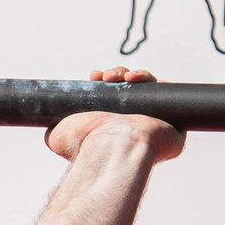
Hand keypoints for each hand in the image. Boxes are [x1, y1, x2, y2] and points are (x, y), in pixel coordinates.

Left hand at [48, 71, 182, 163]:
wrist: (111, 149)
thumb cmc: (86, 146)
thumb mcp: (58, 135)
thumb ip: (55, 127)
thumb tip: (48, 122)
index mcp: (113, 130)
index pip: (113, 101)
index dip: (105, 84)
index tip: (94, 77)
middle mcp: (134, 128)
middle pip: (132, 92)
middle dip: (118, 76)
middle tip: (105, 77)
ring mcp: (156, 125)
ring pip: (149, 89)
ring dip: (133, 75)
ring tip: (116, 77)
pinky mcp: (176, 125)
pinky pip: (169, 94)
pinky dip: (154, 82)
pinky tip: (134, 79)